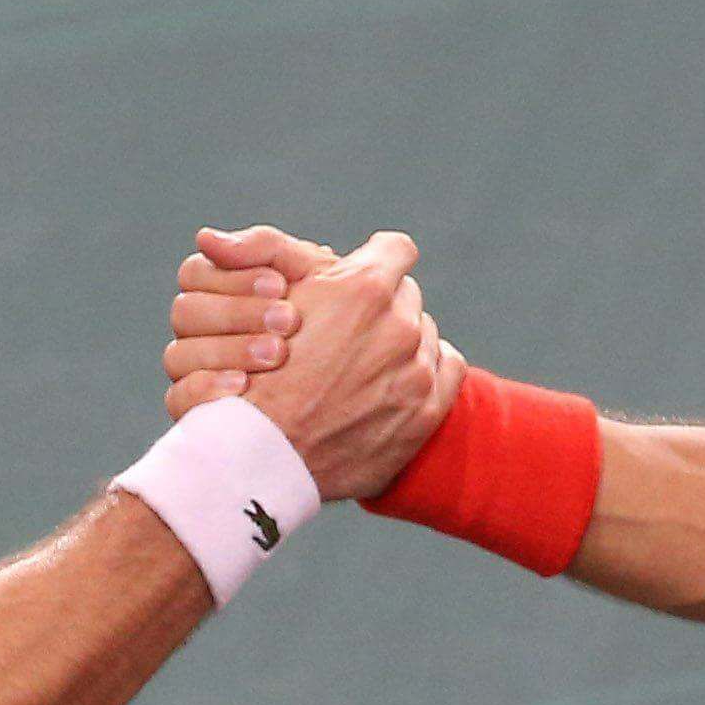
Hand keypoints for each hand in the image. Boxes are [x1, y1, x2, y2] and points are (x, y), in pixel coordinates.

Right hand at [164, 224, 340, 416]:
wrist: (357, 387)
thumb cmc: (333, 320)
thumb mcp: (311, 275)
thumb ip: (266, 248)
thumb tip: (206, 238)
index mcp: (217, 292)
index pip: (195, 273)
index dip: (233, 277)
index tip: (280, 285)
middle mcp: (199, 331)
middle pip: (185, 312)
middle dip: (238, 313)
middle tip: (289, 321)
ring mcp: (194, 372)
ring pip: (178, 355)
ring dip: (229, 350)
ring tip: (279, 355)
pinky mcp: (198, 413)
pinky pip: (178, 400)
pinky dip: (206, 389)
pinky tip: (244, 385)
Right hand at [234, 230, 460, 497]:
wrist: (262, 455)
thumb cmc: (255, 370)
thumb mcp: (264, 296)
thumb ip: (295, 255)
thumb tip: (331, 250)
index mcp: (363, 289)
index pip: (395, 249)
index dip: (375, 260)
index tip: (360, 278)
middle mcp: (398, 326)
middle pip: (406, 294)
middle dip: (381, 306)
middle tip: (347, 331)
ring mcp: (416, 372)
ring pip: (424, 332)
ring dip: (400, 340)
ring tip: (360, 365)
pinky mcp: (426, 412)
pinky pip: (449, 367)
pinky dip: (429, 367)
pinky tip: (397, 378)